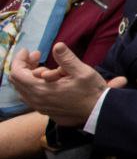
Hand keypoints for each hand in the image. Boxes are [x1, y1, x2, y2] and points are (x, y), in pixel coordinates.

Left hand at [8, 44, 124, 125]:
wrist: (99, 113)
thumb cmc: (92, 92)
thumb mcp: (82, 72)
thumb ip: (67, 58)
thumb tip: (57, 46)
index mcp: (41, 90)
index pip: (16, 73)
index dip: (20, 59)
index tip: (30, 51)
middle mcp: (36, 100)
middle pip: (17, 80)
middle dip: (24, 65)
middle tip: (38, 56)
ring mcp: (39, 106)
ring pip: (23, 89)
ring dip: (28, 75)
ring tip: (44, 68)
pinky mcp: (45, 110)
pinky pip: (30, 96)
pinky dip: (33, 85)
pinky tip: (47, 80)